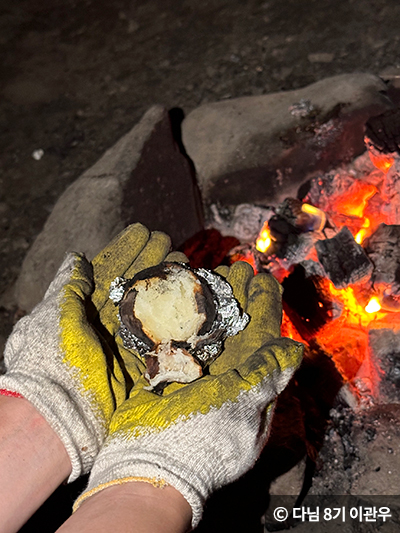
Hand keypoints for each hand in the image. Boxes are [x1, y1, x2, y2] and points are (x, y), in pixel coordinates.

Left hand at [0, 223, 171, 480]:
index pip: (109, 271)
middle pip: (132, 284)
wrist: (62, 416)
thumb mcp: (55, 317)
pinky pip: (157, 333)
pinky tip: (184, 297)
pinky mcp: (137, 359)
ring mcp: (122, 339)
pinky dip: (172, 316)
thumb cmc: (53, 362)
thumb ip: (69, 287)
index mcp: (81, 306)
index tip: (142, 232)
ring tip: (180, 262)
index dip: (126, 250)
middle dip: (149, 261)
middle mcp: (104, 320)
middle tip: (167, 241)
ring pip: (147, 305)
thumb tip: (77, 258)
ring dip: (163, 284)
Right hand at [74, 261, 302, 526]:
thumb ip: (265, 374)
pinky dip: (179, 318)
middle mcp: (226, 378)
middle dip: (237, 297)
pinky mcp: (168, 375)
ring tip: (209, 273)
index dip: (263, 305)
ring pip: (208, 330)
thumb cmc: (199, 441)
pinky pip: (178, 339)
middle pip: (235, 328)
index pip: (262, 337)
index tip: (262, 277)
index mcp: (249, 385)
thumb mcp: (240, 407)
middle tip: (234, 267)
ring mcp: (196, 377)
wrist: (147, 470)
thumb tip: (293, 347)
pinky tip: (176, 296)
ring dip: (209, 302)